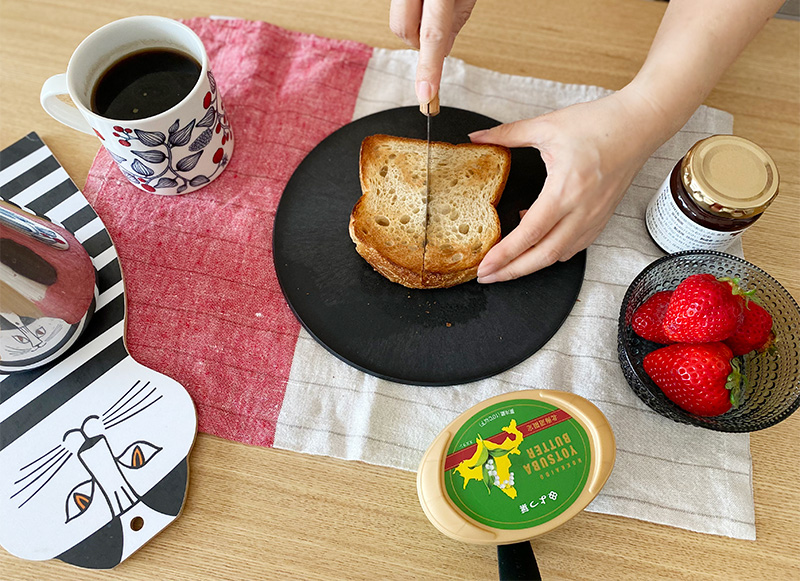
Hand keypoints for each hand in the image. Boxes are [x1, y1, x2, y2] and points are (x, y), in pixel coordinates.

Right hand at [389, 0, 477, 104]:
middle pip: (402, 30)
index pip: (432, 36)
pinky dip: (411, 13)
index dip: (429, 68)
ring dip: (414, 25)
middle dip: (417, 42)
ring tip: (433, 9)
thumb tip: (443, 51)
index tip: (426, 94)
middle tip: (435, 37)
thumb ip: (455, 21)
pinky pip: (398, 8)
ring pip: (397, 20)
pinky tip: (425, 3)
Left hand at [471, 88, 664, 282]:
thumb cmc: (599, 124)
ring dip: (530, 266)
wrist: (639, 125)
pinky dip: (552, 253)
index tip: (485, 266)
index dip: (505, 254)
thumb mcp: (546, 126)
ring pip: (559, 255)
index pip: (530, 233)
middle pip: (544, 255)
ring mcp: (594, 218)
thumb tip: (477, 137)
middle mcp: (581, 210)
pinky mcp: (601, 219)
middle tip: (487, 277)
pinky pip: (574, 247)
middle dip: (512, 271)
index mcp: (565, 190)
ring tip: (506, 267)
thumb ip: (508, 134)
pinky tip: (536, 245)